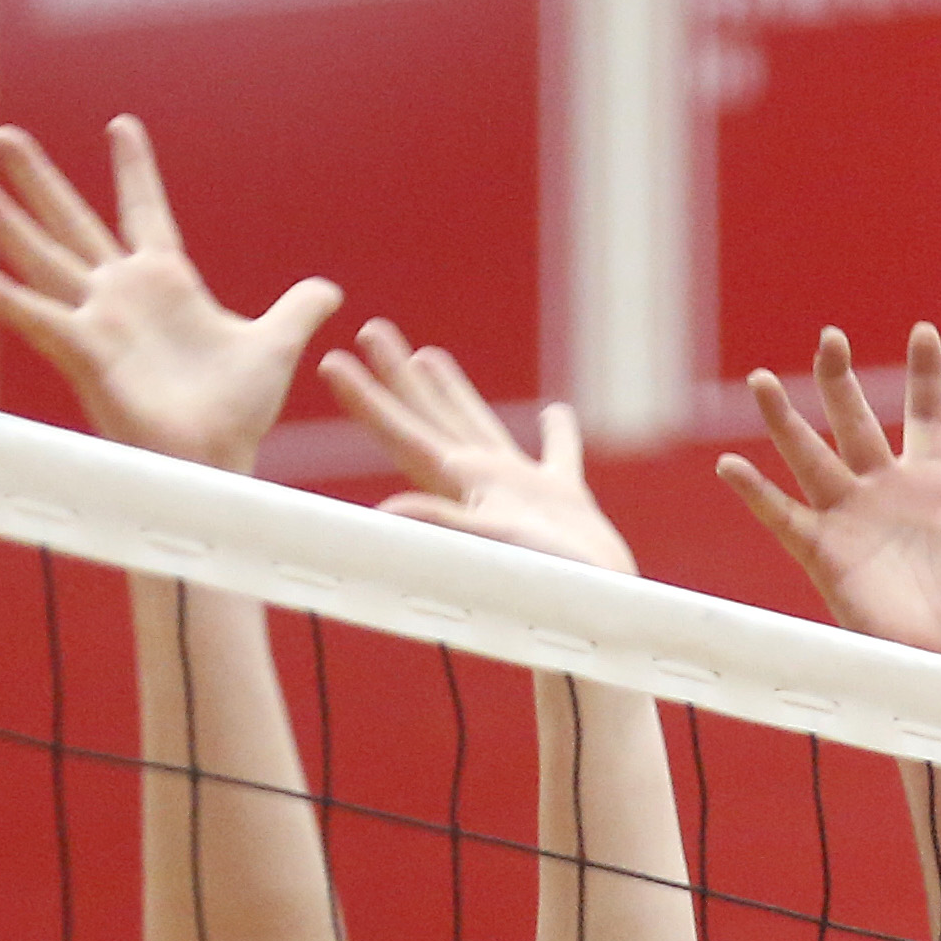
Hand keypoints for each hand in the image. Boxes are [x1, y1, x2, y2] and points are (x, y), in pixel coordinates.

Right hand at [0, 117, 340, 472]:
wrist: (220, 460)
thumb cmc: (237, 411)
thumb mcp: (275, 345)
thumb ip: (297, 310)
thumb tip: (329, 289)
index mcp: (166, 283)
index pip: (145, 212)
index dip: (135, 171)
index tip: (122, 124)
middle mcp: (122, 295)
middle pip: (74, 223)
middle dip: (39, 181)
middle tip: (3, 136)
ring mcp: (98, 323)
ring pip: (43, 261)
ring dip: (4, 226)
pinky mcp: (86, 355)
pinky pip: (39, 322)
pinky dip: (5, 300)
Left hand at [321, 321, 630, 571]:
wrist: (606, 607)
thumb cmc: (555, 581)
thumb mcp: (497, 545)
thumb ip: (444, 523)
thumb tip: (385, 511)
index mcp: (464, 484)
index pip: (404, 432)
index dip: (368, 399)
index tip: (335, 363)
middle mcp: (484, 482)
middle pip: (431, 418)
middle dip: (399, 377)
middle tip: (372, 332)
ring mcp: (523, 490)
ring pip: (480, 426)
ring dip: (453, 392)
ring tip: (428, 357)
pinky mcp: (565, 500)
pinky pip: (558, 456)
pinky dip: (558, 434)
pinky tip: (555, 415)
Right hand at [717, 325, 940, 668]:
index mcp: (935, 485)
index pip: (926, 417)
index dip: (925, 378)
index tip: (923, 332)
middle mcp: (886, 495)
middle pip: (855, 423)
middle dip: (840, 381)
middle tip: (830, 336)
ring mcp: (851, 522)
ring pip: (809, 457)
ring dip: (783, 420)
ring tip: (761, 379)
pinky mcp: (826, 555)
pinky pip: (783, 517)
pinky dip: (755, 492)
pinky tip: (729, 463)